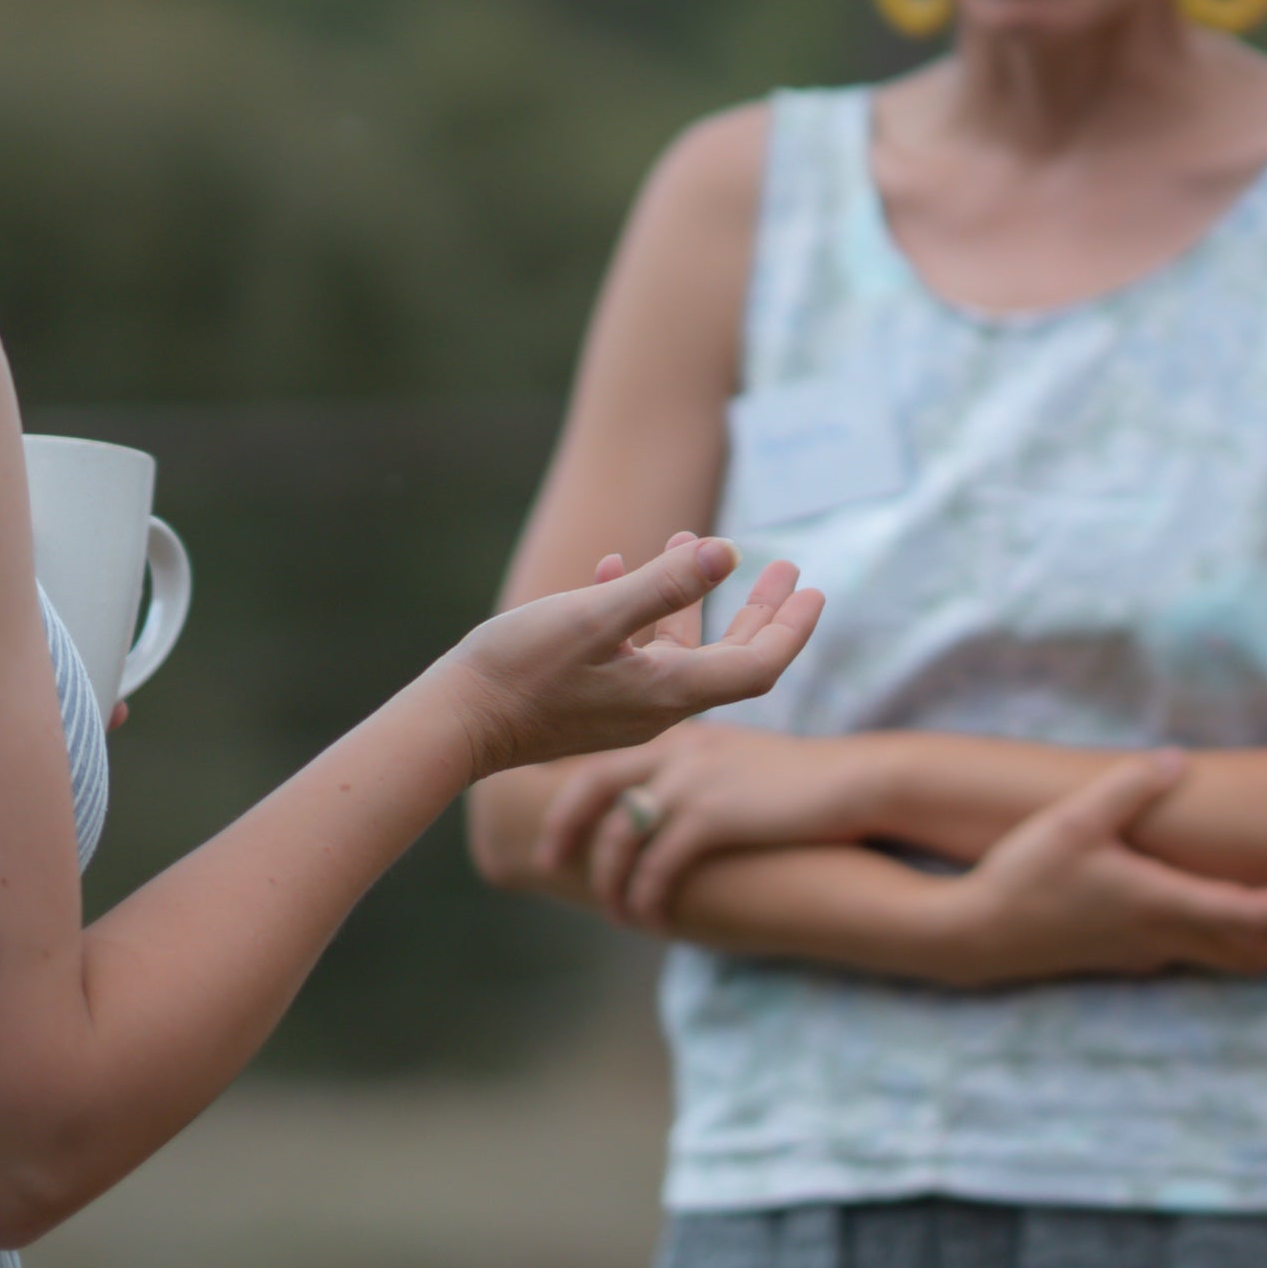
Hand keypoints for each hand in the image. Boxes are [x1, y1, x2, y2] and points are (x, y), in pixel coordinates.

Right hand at [438, 538, 824, 780]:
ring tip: (696, 543)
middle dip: (763, 611)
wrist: (453, 724)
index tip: (813, 589)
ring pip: (681, 648)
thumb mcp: (595, 616)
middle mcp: (657, 704)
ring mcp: (624, 703)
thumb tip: (729, 551)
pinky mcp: (591, 696)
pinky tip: (614, 564)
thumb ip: (661, 585)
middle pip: (732, 659)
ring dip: (695, 597)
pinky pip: (632, 649)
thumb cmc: (520, 670)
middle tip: (789, 570)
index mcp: (671, 691)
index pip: (758, 665)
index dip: (791, 628)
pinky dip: (638, 608)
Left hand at [541, 722, 875, 925]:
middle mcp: (677, 750)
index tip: (554, 827)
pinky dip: (647, 900)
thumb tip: (671, 811)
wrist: (857, 783)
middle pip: (592, 787)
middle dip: (561, 828)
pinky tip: (652, 922)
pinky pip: (657, 869)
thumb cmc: (808, 782)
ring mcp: (692, 781)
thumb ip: (700, 777)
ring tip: (617, 912)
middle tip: (546, 862)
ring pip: (620, 837)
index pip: (604, 757)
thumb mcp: (742, 764)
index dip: (571, 796)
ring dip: (610, 882)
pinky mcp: (711, 817)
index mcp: (681, 735)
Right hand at [936, 751, 1266, 984]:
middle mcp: (1161, 937)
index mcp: (1161, 904)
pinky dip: (1223, 933)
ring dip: (1260, 933)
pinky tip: (1218, 907)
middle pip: (1250, 943)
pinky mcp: (1124, 954)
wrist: (974, 935)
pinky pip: (1193, 950)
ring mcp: (1143, 952)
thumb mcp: (1073, 820)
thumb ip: (1128, 787)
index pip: (1250, 912)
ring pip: (1222, 953)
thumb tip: (1179, 759)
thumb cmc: (1026, 875)